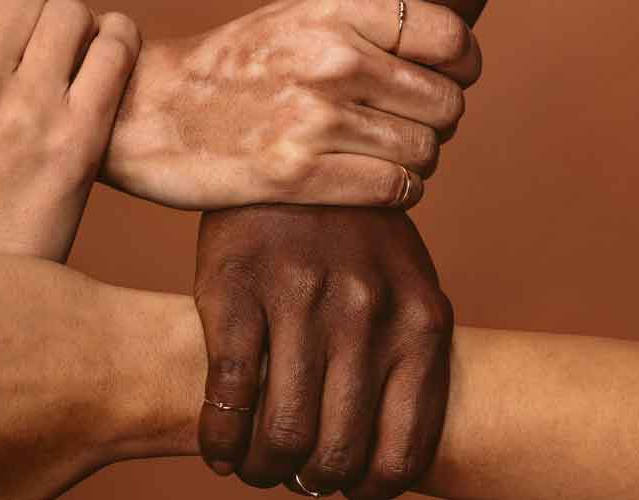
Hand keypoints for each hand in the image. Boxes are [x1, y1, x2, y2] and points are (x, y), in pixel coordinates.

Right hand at [0, 0, 138, 259]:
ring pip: (66, 10)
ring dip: (78, 22)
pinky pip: (113, 49)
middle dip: (39, 13)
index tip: (8, 29)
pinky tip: (117, 48)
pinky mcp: (75, 137)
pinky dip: (120, 37)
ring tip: (84, 46)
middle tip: (52, 40)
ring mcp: (22, 106)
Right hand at [101, 0, 480, 209]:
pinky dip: (395, 194)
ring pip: (423, 153)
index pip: (451, 40)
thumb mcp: (296, 16)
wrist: (146, 112)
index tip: (440, 81)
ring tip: (376, 156)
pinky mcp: (296, 174)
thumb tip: (447, 47)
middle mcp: (332, 59)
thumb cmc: (229, 69)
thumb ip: (364, 24)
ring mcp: (314, 117)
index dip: (460, 68)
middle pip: (445, 105)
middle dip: (433, 123)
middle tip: (398, 127)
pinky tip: (369, 185)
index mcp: (336, 11)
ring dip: (413, 163)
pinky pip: (394, 191)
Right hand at [193, 206, 452, 498]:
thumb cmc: (352, 230)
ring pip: (282, 432)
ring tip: (256, 468)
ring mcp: (300, 302)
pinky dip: (220, 439)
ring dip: (264, 469)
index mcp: (419, 322)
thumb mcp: (406, 281)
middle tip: (295, 477)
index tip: (347, 488)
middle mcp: (367, 316)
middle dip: (312, 482)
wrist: (294, 141)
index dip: (369, 489)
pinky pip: (229, 395)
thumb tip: (389, 447)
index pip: (401, 451)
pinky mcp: (236, 290)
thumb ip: (406, 351)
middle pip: (336, 451)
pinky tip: (219, 449)